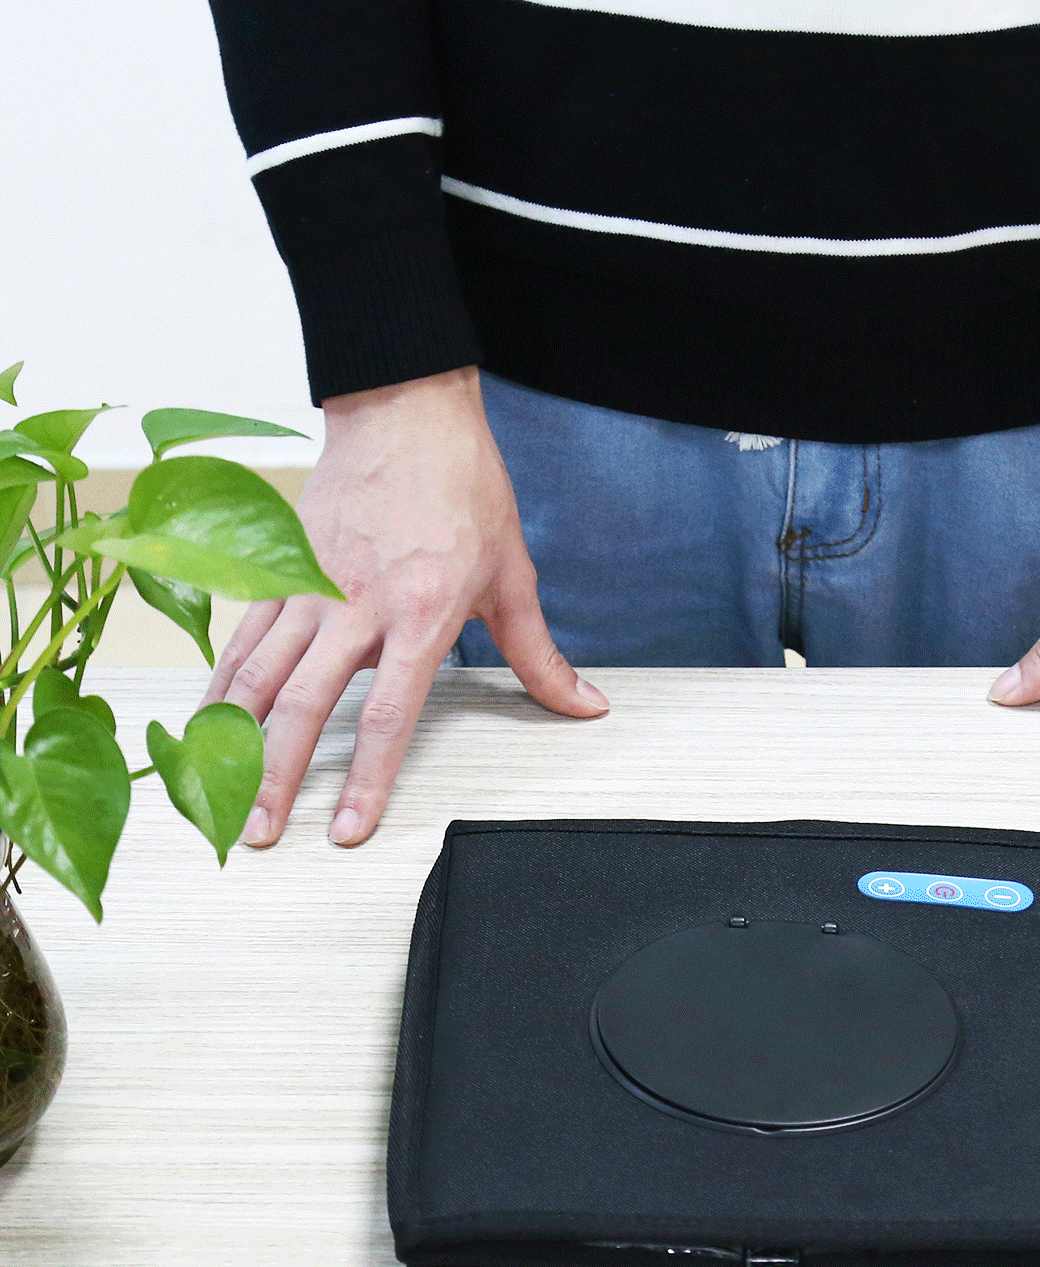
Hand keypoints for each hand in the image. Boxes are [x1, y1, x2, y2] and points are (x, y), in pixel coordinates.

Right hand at [201, 366, 607, 847]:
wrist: (406, 412)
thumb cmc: (463, 490)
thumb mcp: (514, 576)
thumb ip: (540, 655)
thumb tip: (586, 705)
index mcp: (419, 614)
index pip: (387, 715)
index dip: (366, 779)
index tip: (347, 828)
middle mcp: (354, 605)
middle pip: (303, 706)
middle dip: (277, 776)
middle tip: (259, 833)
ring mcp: (307, 586)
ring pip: (256, 674)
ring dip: (233, 739)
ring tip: (217, 794)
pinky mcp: (276, 567)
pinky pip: (240, 635)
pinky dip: (220, 682)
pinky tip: (205, 723)